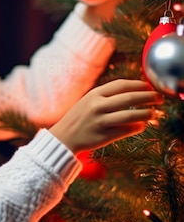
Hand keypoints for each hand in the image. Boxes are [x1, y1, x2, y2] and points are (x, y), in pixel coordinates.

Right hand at [49, 79, 163, 153]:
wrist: (63, 137)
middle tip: (160, 98)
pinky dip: (136, 128)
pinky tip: (142, 126)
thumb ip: (108, 96)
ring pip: (129, 116)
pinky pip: (124, 131)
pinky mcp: (102, 136)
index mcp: (94, 94)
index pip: (121, 85)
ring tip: (154, 114)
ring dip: (145, 114)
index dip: (138, 85)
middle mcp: (97, 106)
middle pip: (129, 98)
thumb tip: (134, 91)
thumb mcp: (89, 100)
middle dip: (148, 97)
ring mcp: (100, 122)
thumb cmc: (79, 117)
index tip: (150, 87)